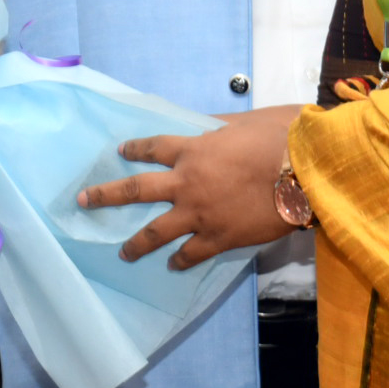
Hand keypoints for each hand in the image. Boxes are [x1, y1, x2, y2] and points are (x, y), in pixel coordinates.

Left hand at [78, 104, 298, 267]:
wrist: (303, 174)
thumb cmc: (279, 140)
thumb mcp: (246, 122)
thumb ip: (222, 125)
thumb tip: (208, 124)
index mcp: (193, 150)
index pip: (154, 147)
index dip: (136, 149)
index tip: (121, 151)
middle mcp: (187, 182)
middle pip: (137, 190)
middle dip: (108, 195)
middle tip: (84, 201)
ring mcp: (199, 213)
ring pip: (156, 231)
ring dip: (136, 243)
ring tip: (123, 253)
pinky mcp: (218, 237)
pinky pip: (191, 253)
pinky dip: (181, 260)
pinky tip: (172, 265)